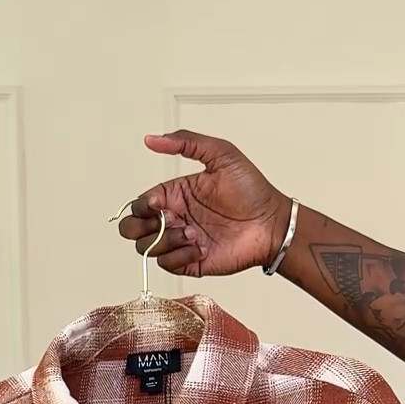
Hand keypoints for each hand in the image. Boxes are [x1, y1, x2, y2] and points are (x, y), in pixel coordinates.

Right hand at [118, 131, 291, 277]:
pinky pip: (167, 265)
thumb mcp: (221, 154)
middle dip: (140, 226)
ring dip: (165, 240)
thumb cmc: (252, 189)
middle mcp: (174, 218)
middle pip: (132, 228)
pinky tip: (200, 247)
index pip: (141, 203)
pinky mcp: (190, 262)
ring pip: (147, 248)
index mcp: (175, 194)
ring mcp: (181, 242)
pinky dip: (179, 256)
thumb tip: (150, 139)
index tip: (162, 203)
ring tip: (193, 233)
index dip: (144, 205)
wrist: (272, 223)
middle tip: (169, 221)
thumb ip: (186, 143)